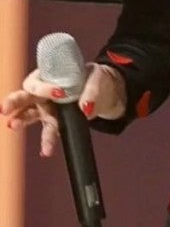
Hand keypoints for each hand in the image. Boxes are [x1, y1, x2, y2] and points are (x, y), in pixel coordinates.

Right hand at [1, 64, 125, 155]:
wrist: (103, 93)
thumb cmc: (94, 78)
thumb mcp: (96, 77)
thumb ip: (91, 91)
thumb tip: (86, 108)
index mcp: (49, 76)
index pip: (38, 81)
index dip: (44, 88)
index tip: (59, 93)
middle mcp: (43, 92)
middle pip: (24, 96)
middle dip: (14, 102)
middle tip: (5, 109)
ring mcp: (46, 108)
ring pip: (29, 115)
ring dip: (20, 121)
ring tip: (12, 126)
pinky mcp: (54, 121)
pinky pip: (48, 132)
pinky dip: (47, 141)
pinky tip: (46, 151)